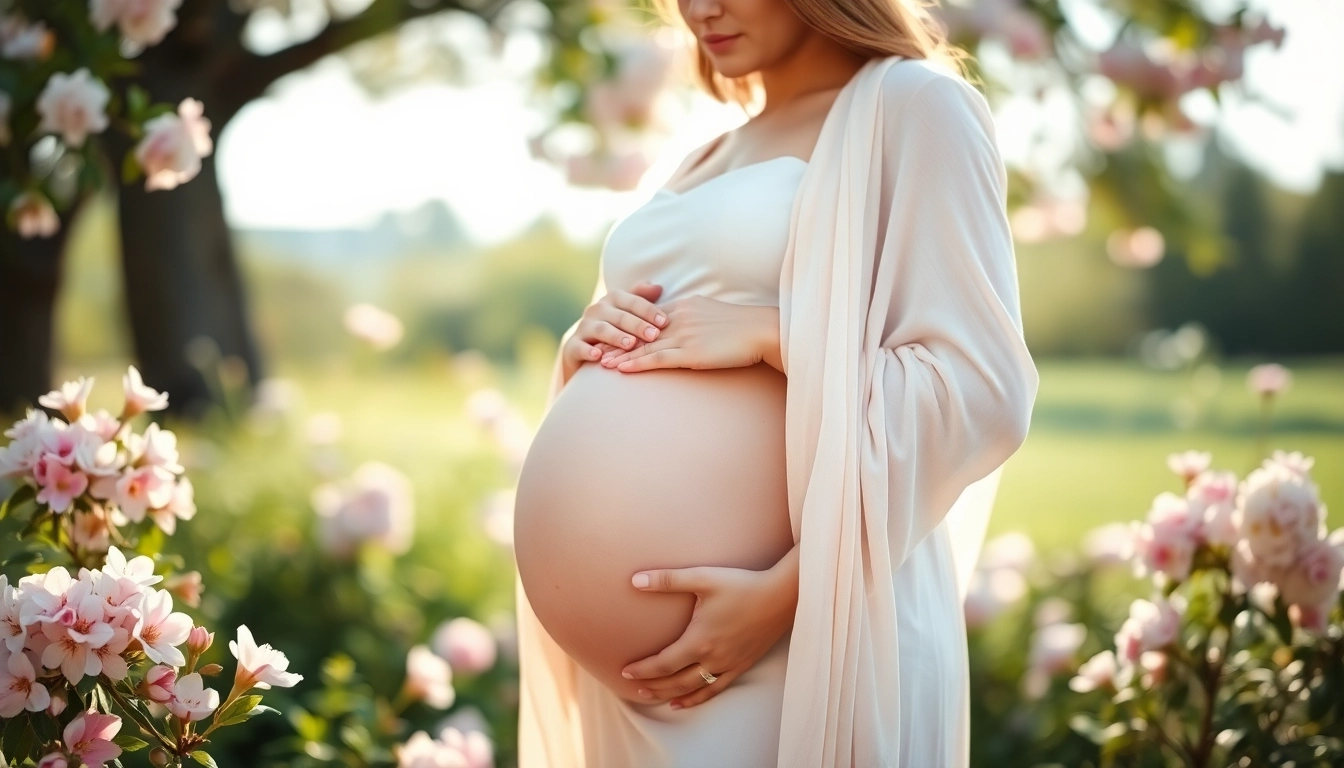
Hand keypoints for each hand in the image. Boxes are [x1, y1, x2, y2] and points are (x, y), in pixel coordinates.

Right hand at [561, 282, 665, 377]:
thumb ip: (641, 299)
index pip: (633, 301)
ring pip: (601, 329)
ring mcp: (583, 327)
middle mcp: (596, 310)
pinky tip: (598, 356)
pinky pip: (579, 347)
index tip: (664, 322)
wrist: (584, 349)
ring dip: (616, 337)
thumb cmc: (615, 328)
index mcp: (612, 299)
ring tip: (630, 345)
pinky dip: (588, 351)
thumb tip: (658, 287)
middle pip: (619, 316)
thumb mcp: (628, 312)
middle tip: (653, 335)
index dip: (649, 310)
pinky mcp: (572, 345)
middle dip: (637, 325)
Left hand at [600, 296, 780, 372]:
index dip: (627, 326)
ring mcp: (683, 334)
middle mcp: (679, 317)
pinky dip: (635, 364)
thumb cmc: (743, 327)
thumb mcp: (714, 315)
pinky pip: (656, 358)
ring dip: (619, 354)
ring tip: (599, 362)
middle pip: (639, 330)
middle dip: (615, 339)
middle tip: (595, 347)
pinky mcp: (690, 352)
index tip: (610, 333)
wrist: (761, 331)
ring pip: (643, 345)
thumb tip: (686, 327)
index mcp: (684, 305)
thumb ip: (695, 318)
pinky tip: (621, 369)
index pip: (647, 316)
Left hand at [620, 554, 797, 708]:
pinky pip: (715, 689)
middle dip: (652, 686)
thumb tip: (635, 580)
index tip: (625, 672)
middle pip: (675, 681)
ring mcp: (728, 665)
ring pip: (694, 689)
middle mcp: (712, 658)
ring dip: (671, 695)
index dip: (643, 670)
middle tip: (633, 689)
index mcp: (699, 640)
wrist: (781, 596)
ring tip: (653, 698)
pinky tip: (685, 701)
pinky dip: (697, 698)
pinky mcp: (742, 665)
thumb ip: (667, 580)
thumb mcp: (702, 578)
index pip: (663, 663)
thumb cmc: (741, 584)